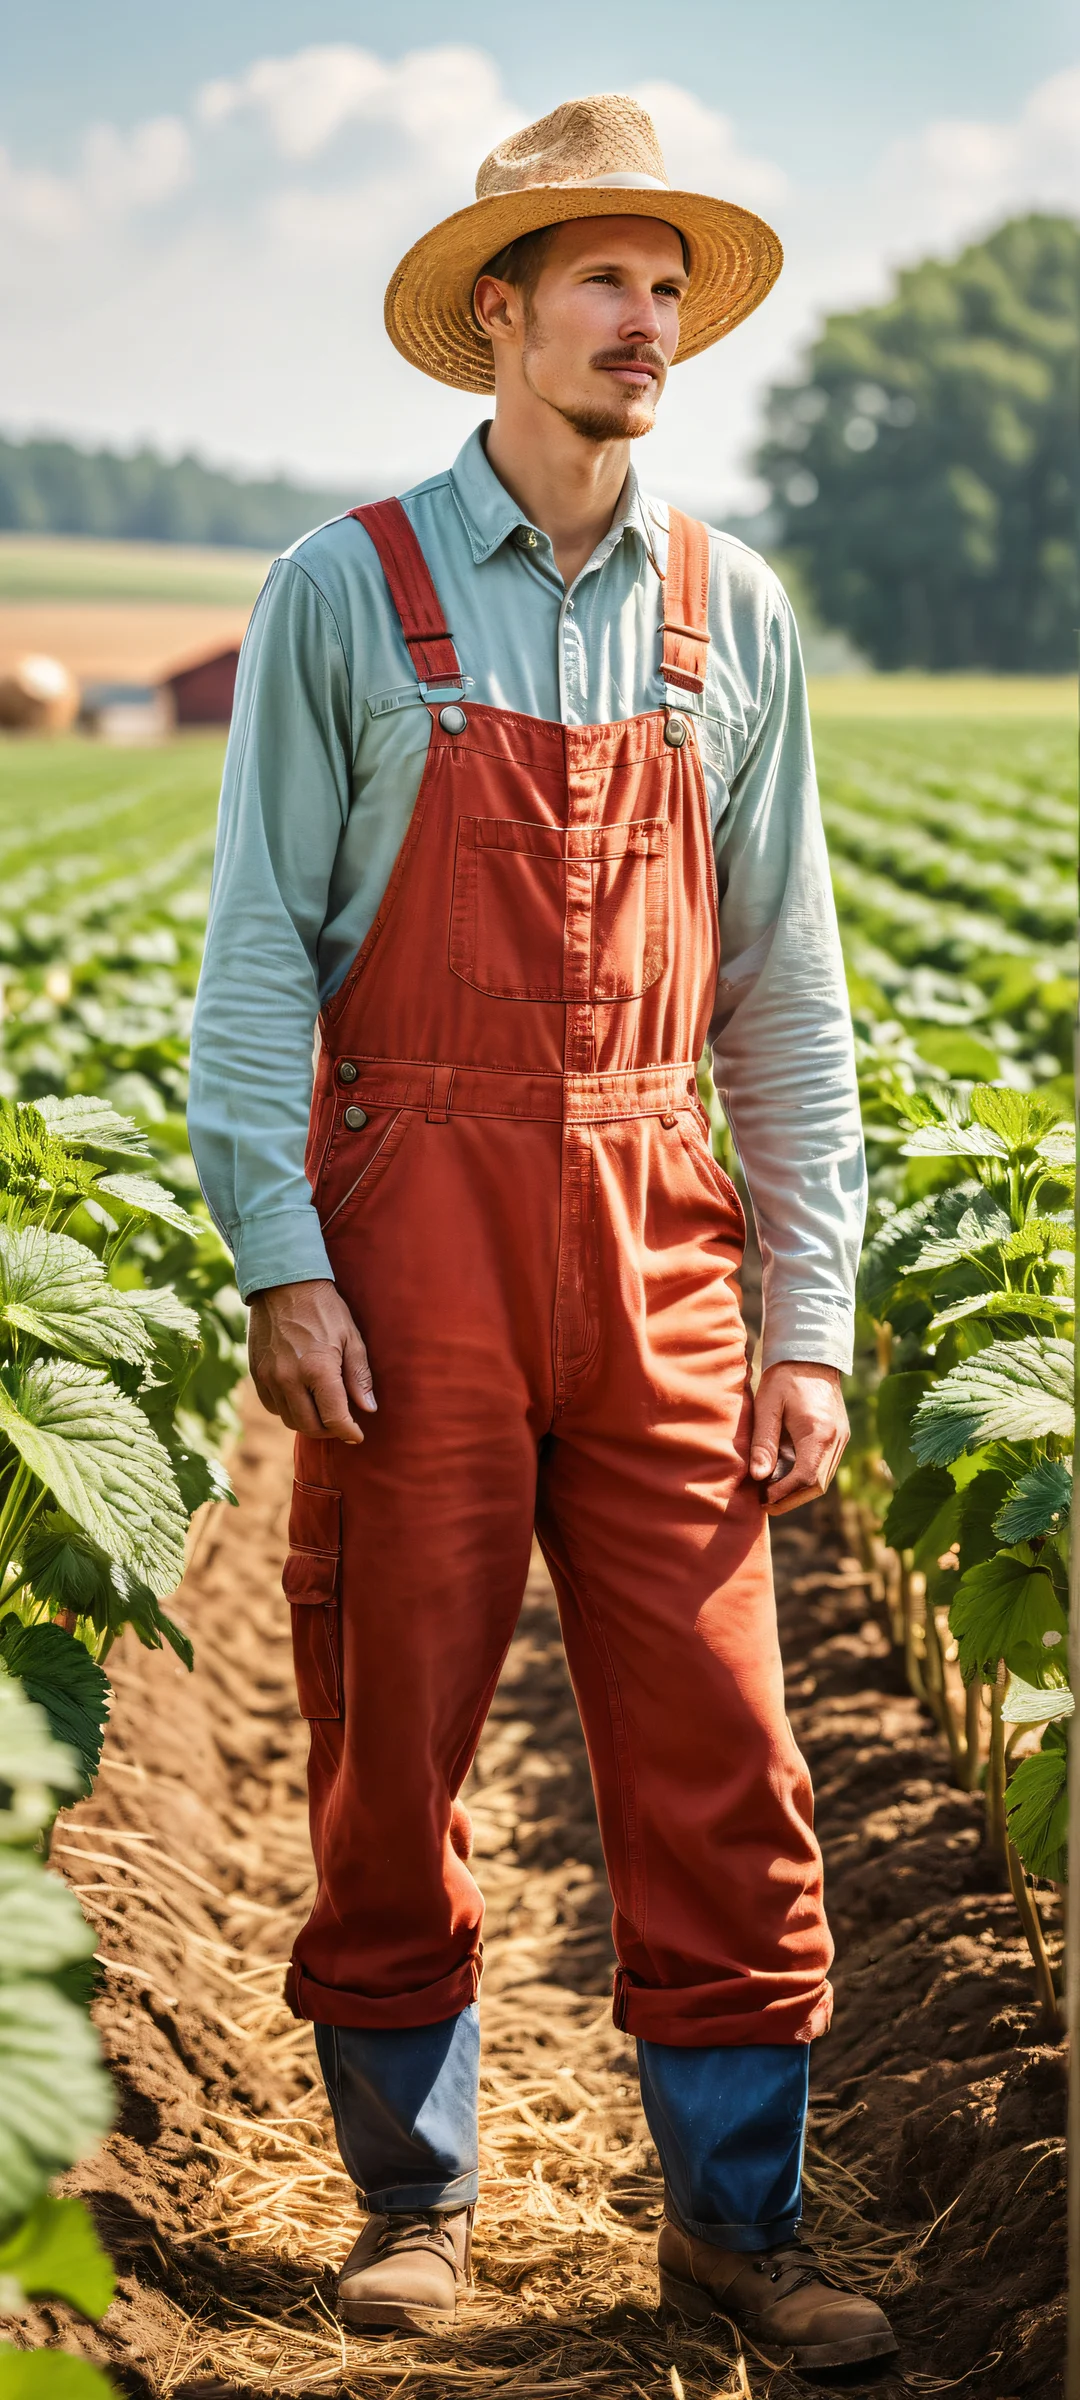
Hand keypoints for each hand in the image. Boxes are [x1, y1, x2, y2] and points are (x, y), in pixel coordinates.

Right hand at [248, 1279, 375, 1443]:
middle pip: (309, 1426)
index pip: (334, 1418)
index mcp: (318, 1369)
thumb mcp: (351, 1337)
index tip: (357, 1436)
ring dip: (308, 1421)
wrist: (283, 1284)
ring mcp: (268, 1377)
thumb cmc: (324, 1309)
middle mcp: (289, 1378)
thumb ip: (359, 1376)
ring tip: (322, 1411)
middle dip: (329, 1431)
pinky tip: (301, 1398)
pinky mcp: (255, 1373)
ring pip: (289, 1419)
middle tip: (341, 1423)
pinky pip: (272, 1406)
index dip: (349, 1432)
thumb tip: (368, 1409)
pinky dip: (288, 1409)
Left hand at [749, 1361, 847, 1516]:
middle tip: (764, 1502)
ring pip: (823, 1480)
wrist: (811, 1355)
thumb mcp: (767, 1406)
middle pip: (817, 1486)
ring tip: (770, 1490)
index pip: (806, 1478)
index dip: (783, 1494)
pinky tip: (784, 1474)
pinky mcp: (840, 1437)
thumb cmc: (784, 1377)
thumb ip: (764, 1442)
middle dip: (790, 1499)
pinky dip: (806, 1477)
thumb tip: (758, 1477)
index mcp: (819, 1432)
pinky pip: (824, 1467)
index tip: (761, 1499)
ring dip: (798, 1490)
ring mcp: (841, 1439)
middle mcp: (837, 1439)